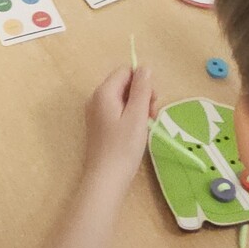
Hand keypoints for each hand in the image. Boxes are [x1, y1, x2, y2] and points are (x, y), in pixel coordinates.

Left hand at [81, 65, 157, 186]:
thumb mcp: (137, 115)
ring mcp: (96, 113)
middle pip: (124, 84)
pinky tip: (136, 133)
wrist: (106, 180)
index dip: (142, 82)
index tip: (153, 102)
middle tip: (153, 116)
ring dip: (138, 108)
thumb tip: (145, 67)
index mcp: (104, 92)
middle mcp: (96, 99)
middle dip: (142, 95)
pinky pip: (117, 112)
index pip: (125, 71)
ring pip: (122, 99)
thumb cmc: (123, 147)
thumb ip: (142, 89)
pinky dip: (130, 117)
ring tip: (146, 126)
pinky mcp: (99, 127)